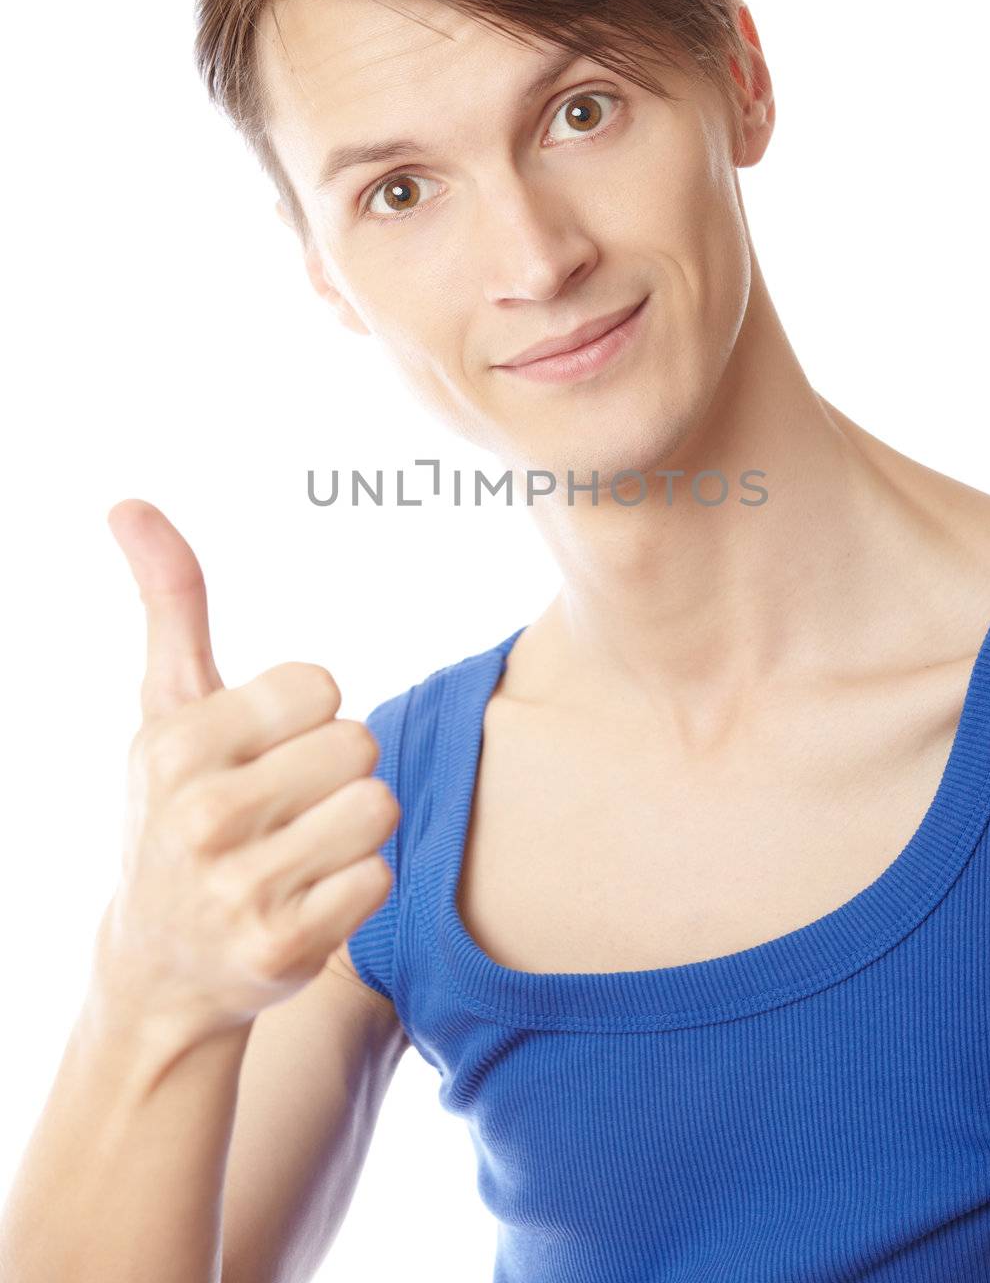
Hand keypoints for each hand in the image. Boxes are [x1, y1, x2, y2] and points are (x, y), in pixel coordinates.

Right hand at [96, 500, 398, 1041]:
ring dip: (353, 825)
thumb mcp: (167, 706)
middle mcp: (203, 816)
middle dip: (334, 769)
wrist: (159, 966)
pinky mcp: (282, 949)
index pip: (319, 684)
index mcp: (178, 743)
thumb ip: (172, 602)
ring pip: (377, 807)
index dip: (305, 713)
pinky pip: (380, 877)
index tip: (265, 748)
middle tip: (285, 806)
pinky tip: (306, 897)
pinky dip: (356, 884)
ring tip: (301, 847)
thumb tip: (130, 502)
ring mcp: (241, 888)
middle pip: (358, 743)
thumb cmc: (176, 808)